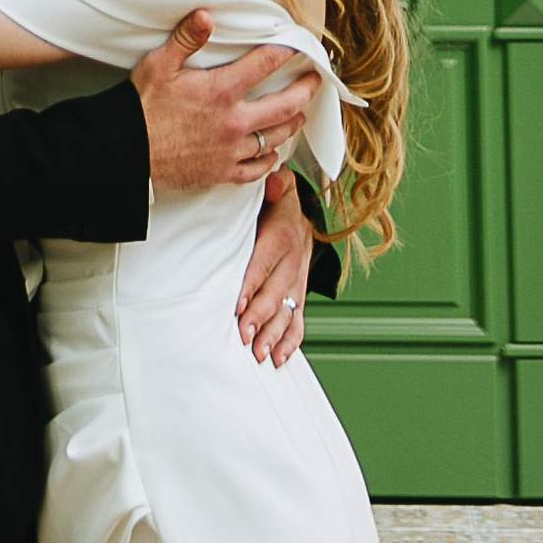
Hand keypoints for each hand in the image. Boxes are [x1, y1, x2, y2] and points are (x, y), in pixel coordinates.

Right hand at [133, 13, 313, 194]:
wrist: (129, 153)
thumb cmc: (142, 107)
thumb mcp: (160, 64)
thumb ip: (186, 39)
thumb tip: (206, 15)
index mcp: (222, 90)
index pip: (265, 64)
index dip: (285, 52)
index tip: (297, 46)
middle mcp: (234, 121)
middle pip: (285, 105)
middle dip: (305, 90)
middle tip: (316, 82)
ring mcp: (232, 150)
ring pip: (276, 137)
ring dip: (292, 124)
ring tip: (300, 115)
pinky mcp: (223, 172)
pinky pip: (257, 169)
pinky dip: (269, 160)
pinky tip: (272, 154)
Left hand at [235, 168, 309, 367]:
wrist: (303, 218)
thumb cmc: (278, 206)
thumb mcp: (279, 187)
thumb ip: (276, 184)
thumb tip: (273, 183)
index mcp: (283, 236)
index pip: (265, 262)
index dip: (252, 284)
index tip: (239, 304)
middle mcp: (294, 262)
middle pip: (276, 292)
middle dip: (260, 316)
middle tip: (244, 335)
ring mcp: (298, 282)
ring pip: (287, 311)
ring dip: (274, 334)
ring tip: (260, 353)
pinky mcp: (299, 295)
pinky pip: (299, 320)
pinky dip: (291, 341)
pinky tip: (280, 358)